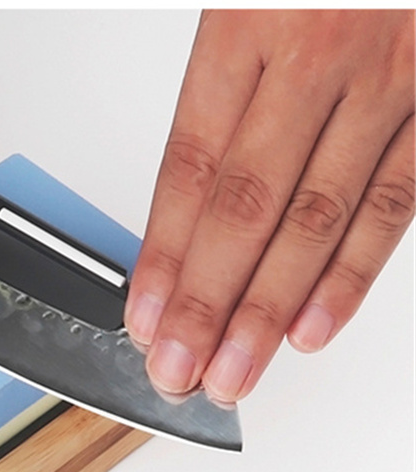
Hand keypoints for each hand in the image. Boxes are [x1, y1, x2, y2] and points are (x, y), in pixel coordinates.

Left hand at [125, 10, 413, 405]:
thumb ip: (222, 70)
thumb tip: (187, 191)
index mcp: (251, 18)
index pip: (191, 168)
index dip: (163, 255)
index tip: (142, 319)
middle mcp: (321, 51)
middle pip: (247, 209)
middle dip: (207, 306)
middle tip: (177, 374)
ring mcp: (394, 74)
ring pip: (320, 218)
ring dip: (269, 309)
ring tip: (232, 374)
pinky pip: (401, 196)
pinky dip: (354, 272)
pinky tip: (313, 326)